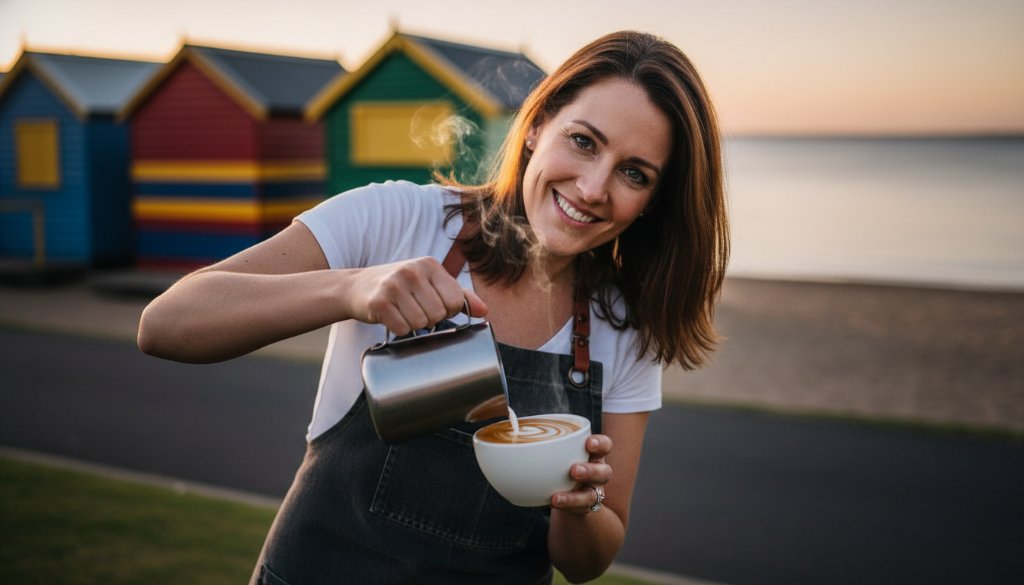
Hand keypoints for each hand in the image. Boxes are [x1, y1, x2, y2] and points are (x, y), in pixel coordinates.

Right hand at [344, 257, 486, 335]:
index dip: (447, 311)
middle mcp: (412, 272)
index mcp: (429, 265)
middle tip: (414, 309)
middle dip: (429, 319)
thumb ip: (458, 295)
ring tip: (402, 312)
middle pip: (439, 315)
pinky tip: (391, 317)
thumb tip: (484, 311)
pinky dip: (399, 329)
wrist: (356, 287)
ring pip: (421, 324)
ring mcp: (394, 286)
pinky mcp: (379, 302)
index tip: (433, 305)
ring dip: (413, 325)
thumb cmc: (398, 286)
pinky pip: (402, 329)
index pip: (455, 301)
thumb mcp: (429, 283)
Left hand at [550, 434, 612, 513]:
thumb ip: (543, 436)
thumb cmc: (558, 461)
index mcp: (592, 453)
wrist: (563, 491)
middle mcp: (597, 472)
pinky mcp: (582, 508)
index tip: (588, 443)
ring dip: (576, 496)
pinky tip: (551, 502)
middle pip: (605, 472)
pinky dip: (565, 506)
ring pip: (593, 495)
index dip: (600, 444)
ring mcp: (591, 492)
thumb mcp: (555, 447)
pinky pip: (577, 509)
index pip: (605, 445)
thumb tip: (513, 421)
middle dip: (591, 471)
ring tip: (557, 498)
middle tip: (574, 470)